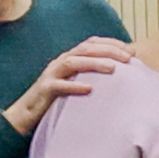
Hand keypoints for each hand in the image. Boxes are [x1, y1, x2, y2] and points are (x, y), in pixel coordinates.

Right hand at [0, 35, 134, 136]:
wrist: (26, 114)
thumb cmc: (57, 99)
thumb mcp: (76, 84)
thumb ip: (92, 76)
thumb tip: (121, 77)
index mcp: (70, 58)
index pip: (91, 43)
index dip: (111, 43)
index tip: (132, 51)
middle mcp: (60, 62)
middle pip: (85, 49)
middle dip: (108, 50)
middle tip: (128, 58)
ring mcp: (51, 74)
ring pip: (72, 63)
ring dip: (94, 64)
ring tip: (113, 68)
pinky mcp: (44, 89)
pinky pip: (59, 86)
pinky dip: (74, 86)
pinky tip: (89, 89)